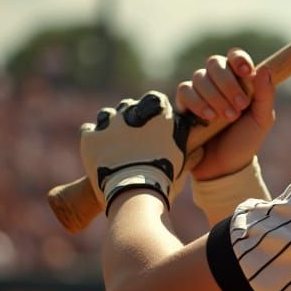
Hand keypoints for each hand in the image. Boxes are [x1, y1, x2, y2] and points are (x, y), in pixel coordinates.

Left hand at [79, 91, 189, 212]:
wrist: (135, 191)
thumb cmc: (164, 178)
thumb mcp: (182, 164)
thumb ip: (191, 153)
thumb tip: (202, 151)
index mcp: (157, 114)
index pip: (155, 99)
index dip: (153, 110)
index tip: (153, 123)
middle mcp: (133, 112)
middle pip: (128, 105)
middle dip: (130, 117)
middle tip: (132, 136)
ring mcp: (110, 123)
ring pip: (106, 114)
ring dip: (110, 125)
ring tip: (113, 142)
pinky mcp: (91, 137)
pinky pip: (88, 130)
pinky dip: (93, 138)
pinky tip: (98, 150)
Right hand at [175, 49, 275, 179]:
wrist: (224, 167)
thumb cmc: (245, 141)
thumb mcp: (262, 120)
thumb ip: (265, 95)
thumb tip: (266, 69)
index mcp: (238, 81)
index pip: (234, 56)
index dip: (238, 59)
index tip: (246, 72)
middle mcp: (217, 82)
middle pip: (214, 63)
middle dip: (228, 83)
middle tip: (240, 106)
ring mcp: (199, 92)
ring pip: (199, 77)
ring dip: (215, 96)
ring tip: (226, 117)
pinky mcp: (183, 105)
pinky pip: (184, 91)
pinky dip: (197, 102)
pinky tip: (208, 117)